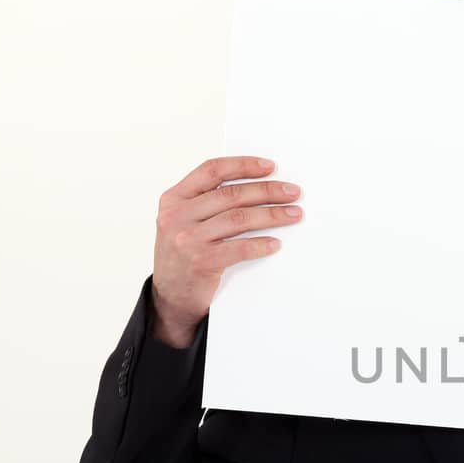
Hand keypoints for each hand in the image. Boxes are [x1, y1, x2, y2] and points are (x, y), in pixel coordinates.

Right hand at [150, 156, 301, 347]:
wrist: (169, 297)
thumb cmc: (183, 255)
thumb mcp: (183, 221)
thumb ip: (206, 202)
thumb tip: (256, 186)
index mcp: (174, 199)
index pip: (212, 171)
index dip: (243, 165)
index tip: (270, 167)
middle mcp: (177, 216)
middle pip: (231, 194)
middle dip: (267, 190)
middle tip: (292, 192)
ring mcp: (188, 239)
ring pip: (239, 218)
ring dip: (272, 215)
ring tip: (293, 214)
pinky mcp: (201, 262)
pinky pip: (240, 248)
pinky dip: (261, 244)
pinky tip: (276, 244)